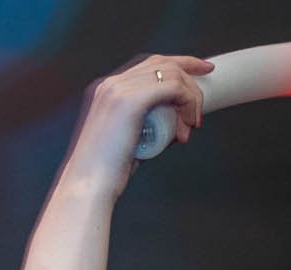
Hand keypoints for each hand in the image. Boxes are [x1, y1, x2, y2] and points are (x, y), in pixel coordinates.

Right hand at [70, 54, 211, 189]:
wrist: (88, 185)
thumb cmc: (105, 171)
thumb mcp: (125, 139)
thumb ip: (145, 127)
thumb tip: (174, 126)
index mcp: (105, 89)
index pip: (148, 64)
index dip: (179, 64)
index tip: (201, 71)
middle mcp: (110, 84)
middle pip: (163, 63)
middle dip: (191, 75)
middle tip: (202, 104)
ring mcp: (119, 89)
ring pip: (172, 75)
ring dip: (190, 97)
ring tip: (190, 125)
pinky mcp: (131, 100)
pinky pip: (173, 88)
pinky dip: (188, 102)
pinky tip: (187, 122)